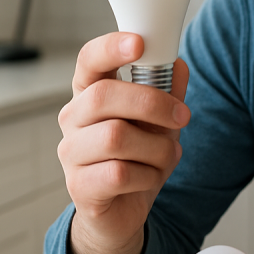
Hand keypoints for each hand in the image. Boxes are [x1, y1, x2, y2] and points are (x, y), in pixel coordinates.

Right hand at [57, 32, 189, 253]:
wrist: (123, 211)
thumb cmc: (138, 157)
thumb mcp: (160, 121)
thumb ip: (168, 92)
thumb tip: (178, 64)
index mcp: (91, 92)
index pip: (89, 60)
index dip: (111, 47)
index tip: (139, 42)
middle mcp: (73, 118)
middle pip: (104, 96)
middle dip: (152, 103)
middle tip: (182, 115)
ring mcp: (71, 153)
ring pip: (116, 137)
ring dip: (156, 147)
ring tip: (166, 156)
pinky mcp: (79, 186)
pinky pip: (119, 173)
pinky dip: (147, 175)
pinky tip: (149, 177)